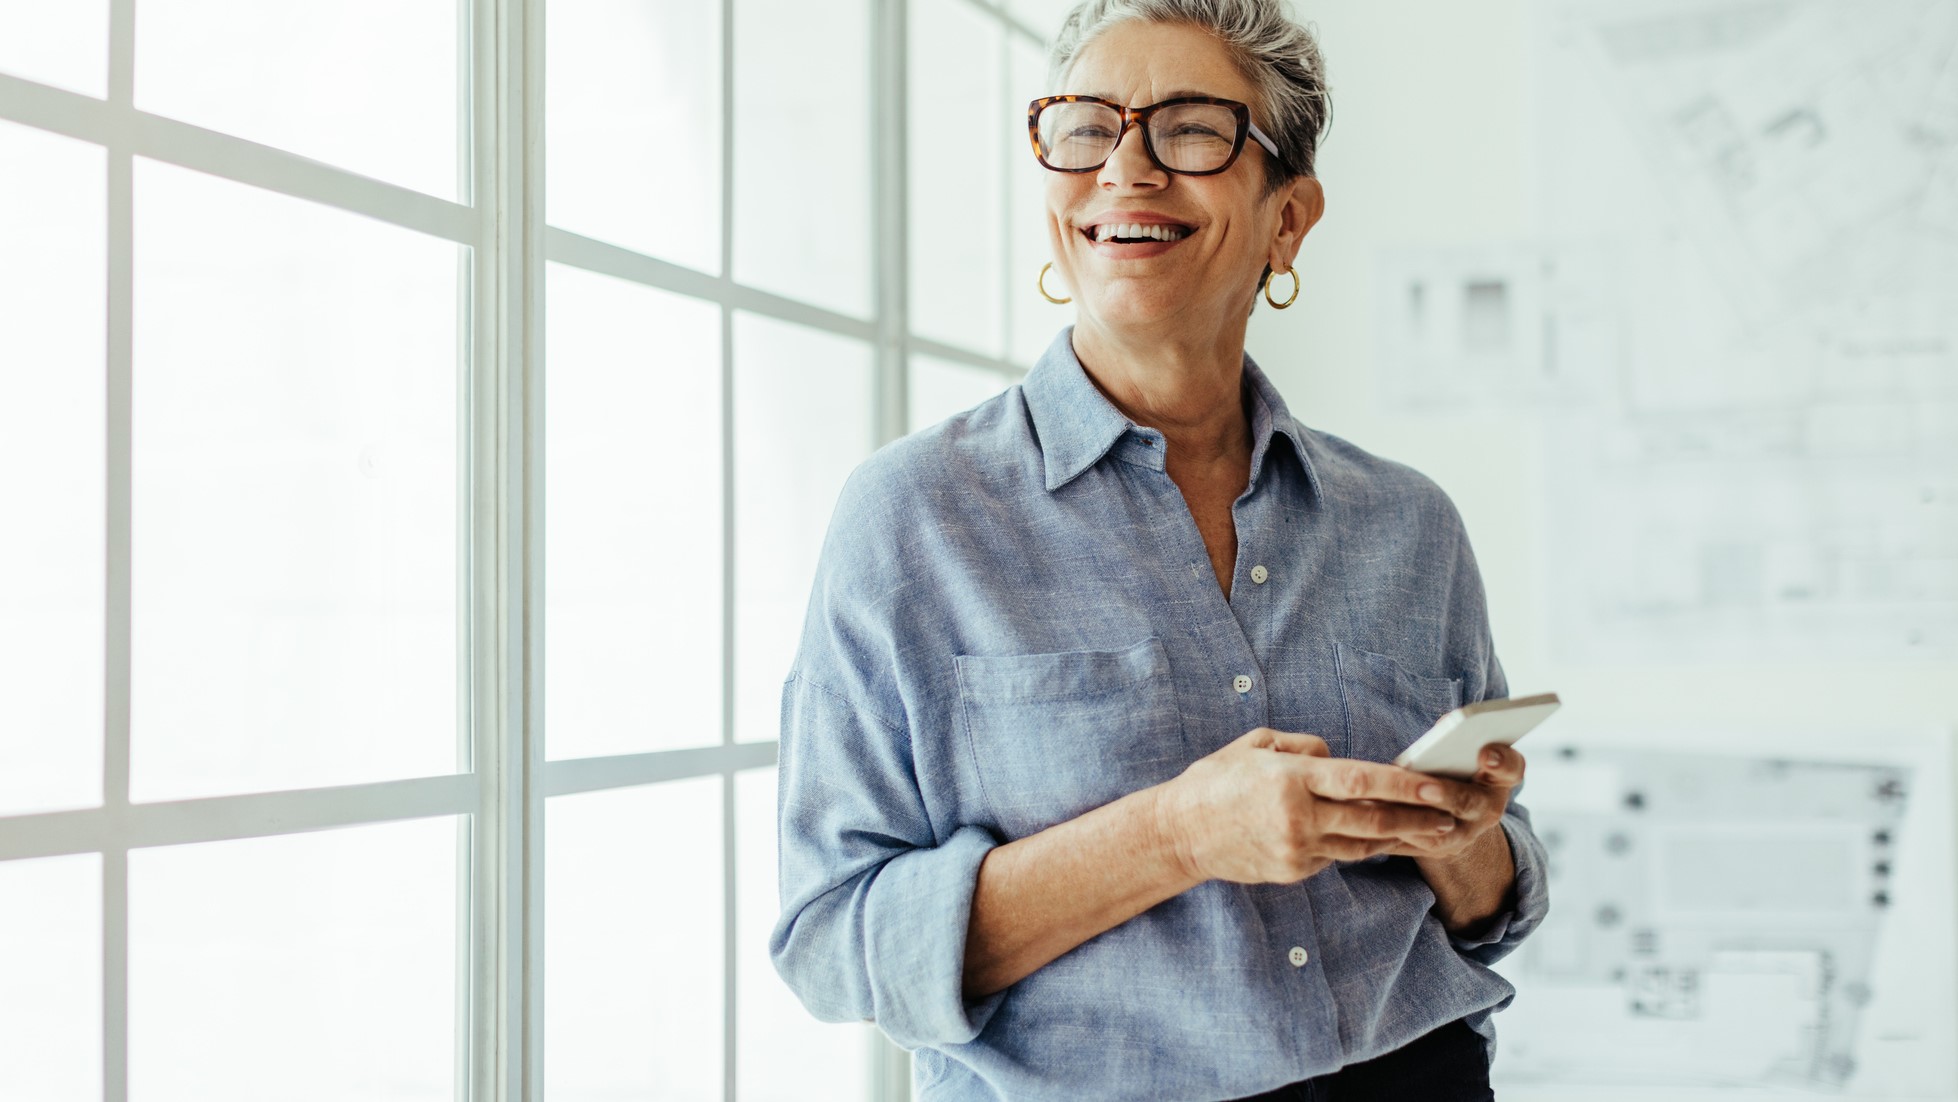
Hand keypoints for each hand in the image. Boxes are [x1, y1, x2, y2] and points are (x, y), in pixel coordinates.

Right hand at [1153, 727, 1461, 885]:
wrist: (1180, 832)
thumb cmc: (1217, 781)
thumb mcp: (1257, 744)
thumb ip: (1304, 748)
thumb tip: (1338, 759)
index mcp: (1290, 779)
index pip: (1360, 780)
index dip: (1404, 785)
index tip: (1437, 786)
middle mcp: (1297, 817)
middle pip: (1372, 819)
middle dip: (1417, 818)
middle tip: (1451, 815)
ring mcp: (1295, 849)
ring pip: (1361, 844)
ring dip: (1397, 836)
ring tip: (1430, 828)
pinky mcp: (1292, 871)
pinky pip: (1335, 856)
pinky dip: (1357, 845)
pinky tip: (1379, 838)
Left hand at [1372, 743, 1524, 860]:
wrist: (1457, 815)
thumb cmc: (1456, 767)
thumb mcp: (1465, 751)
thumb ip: (1459, 738)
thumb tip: (1443, 726)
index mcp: (1498, 780)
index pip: (1511, 768)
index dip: (1501, 761)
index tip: (1486, 752)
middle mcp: (1486, 811)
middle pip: (1469, 802)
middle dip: (1447, 794)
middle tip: (1429, 787)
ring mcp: (1462, 835)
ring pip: (1436, 832)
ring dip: (1410, 819)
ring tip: (1384, 803)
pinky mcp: (1435, 849)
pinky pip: (1410, 843)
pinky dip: (1389, 832)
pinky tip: (1366, 817)